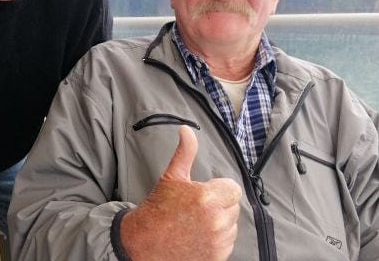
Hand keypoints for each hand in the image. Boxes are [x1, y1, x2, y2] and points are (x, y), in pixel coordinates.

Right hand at [120, 125, 240, 260]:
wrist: (144, 242)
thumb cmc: (157, 208)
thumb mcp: (171, 176)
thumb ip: (185, 152)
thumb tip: (186, 130)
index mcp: (208, 197)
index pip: (234, 189)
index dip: (219, 189)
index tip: (204, 193)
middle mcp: (216, 220)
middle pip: (233, 207)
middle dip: (219, 205)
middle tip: (196, 208)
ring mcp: (218, 241)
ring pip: (231, 226)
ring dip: (219, 223)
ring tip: (196, 223)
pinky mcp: (217, 257)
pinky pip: (228, 244)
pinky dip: (217, 241)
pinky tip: (198, 236)